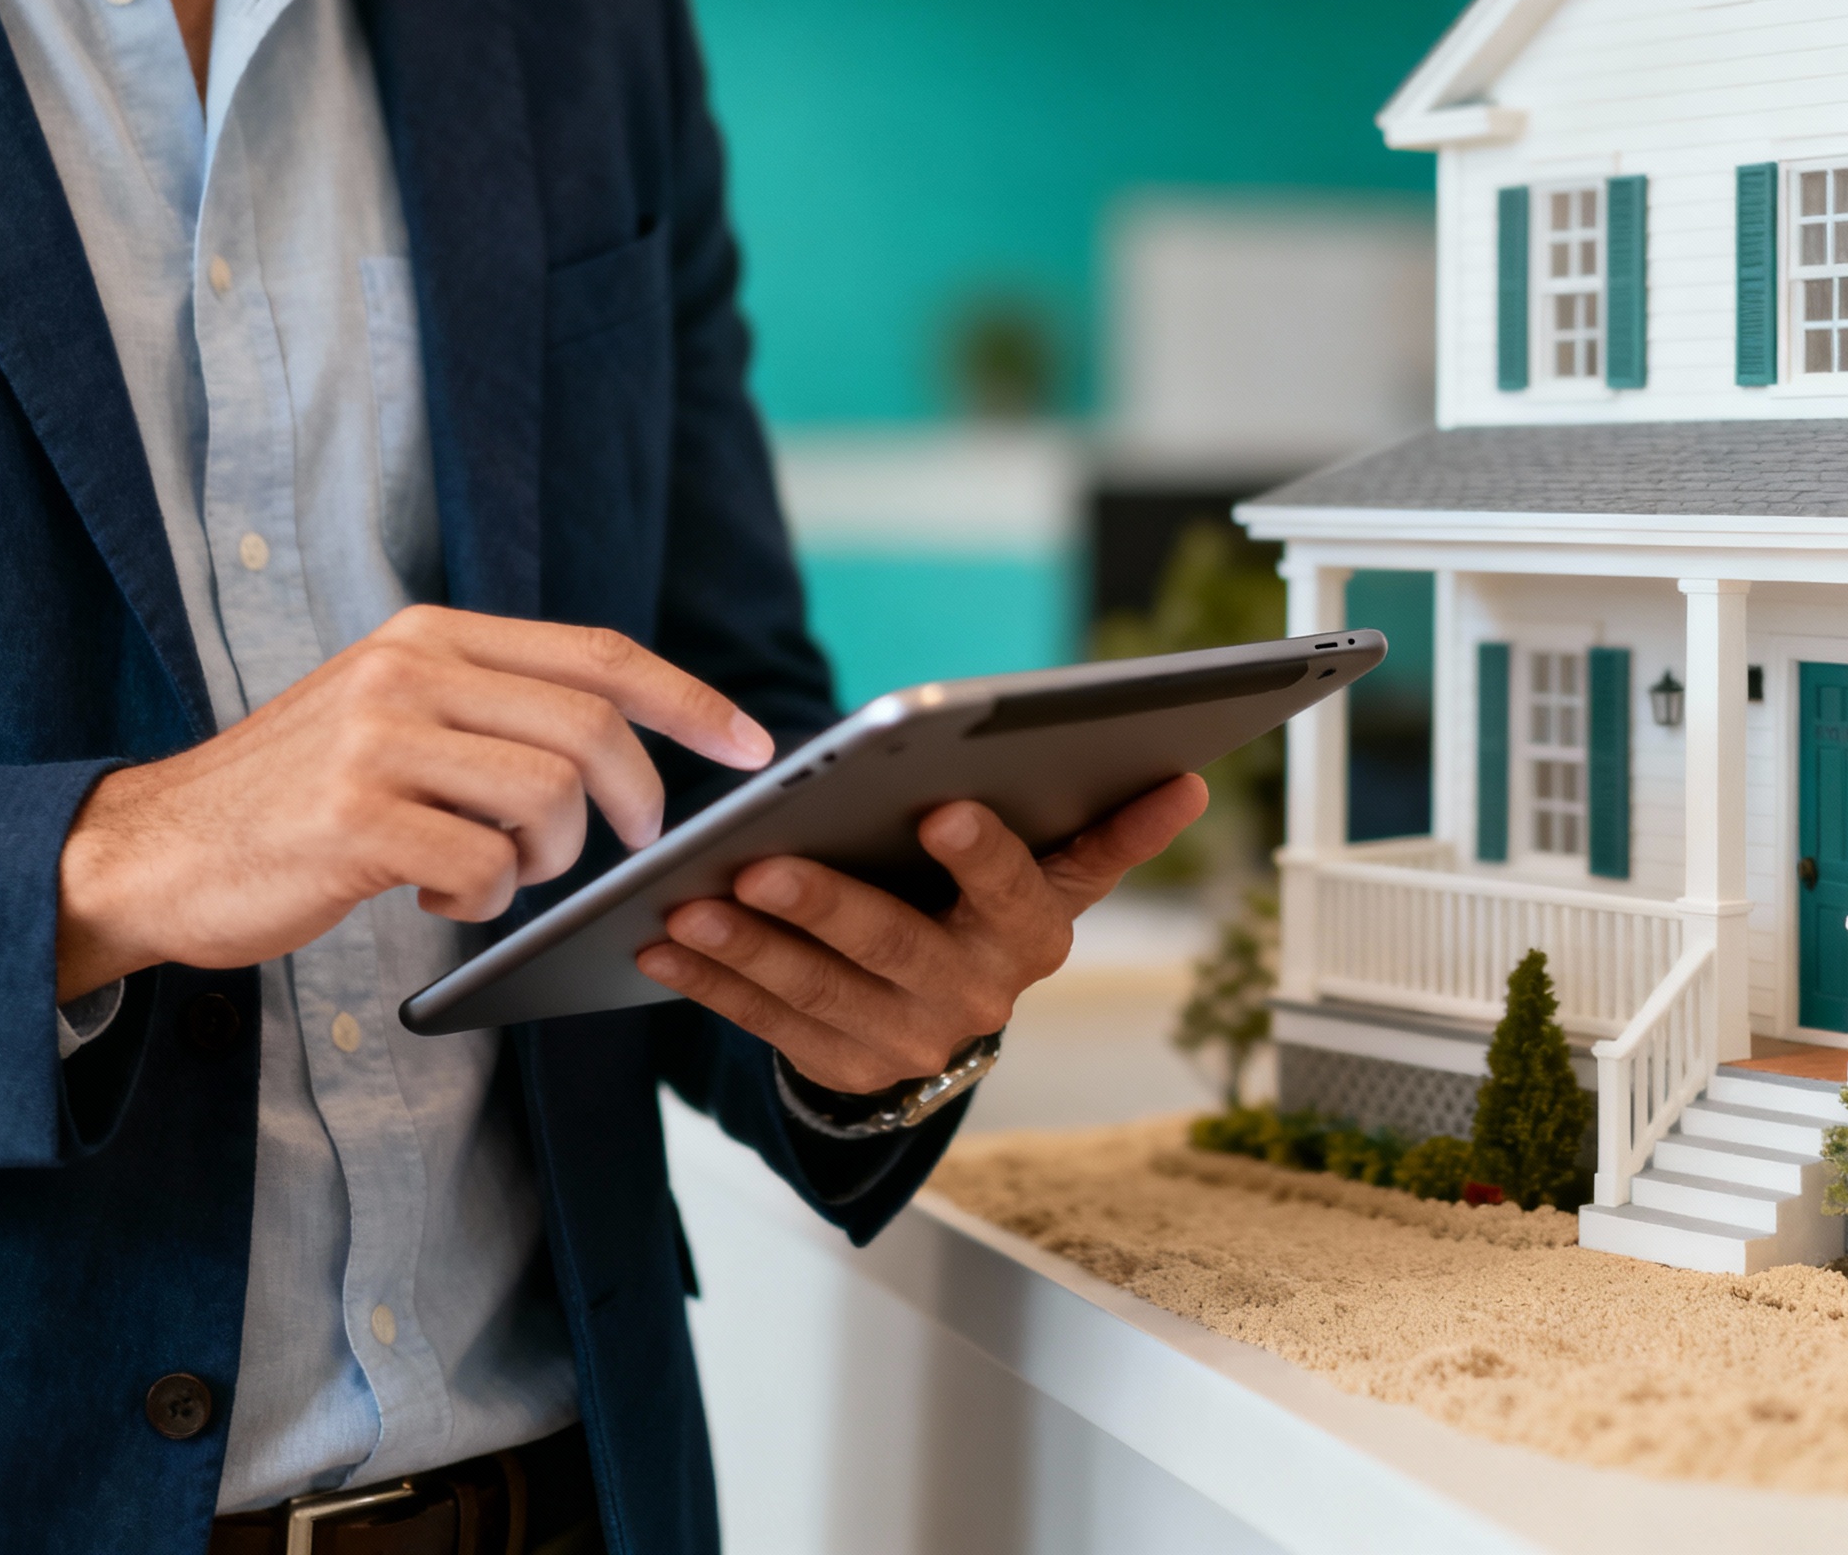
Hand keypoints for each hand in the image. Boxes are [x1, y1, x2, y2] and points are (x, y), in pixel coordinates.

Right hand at [55, 606, 772, 1001]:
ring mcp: (379, 740)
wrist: (152, 850)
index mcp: (433, 636)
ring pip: (550, 798)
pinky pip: (486, 866)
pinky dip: (485, 900)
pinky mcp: (354, 820)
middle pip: (593, 729)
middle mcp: (410, 671)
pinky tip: (439, 897)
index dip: (690, 698)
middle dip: (635, 801)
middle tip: (626, 845)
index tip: (752, 743)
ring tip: (496, 874)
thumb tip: (630, 744)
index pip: (599, 652)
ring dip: (548, 860)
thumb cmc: (298, 795)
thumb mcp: (394, 713)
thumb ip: (494, 706)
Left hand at [632, 772, 1209, 1093]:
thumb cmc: (991, 912)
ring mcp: (901, 1043)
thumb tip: (1187, 780)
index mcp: (1029, 935)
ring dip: (744, 952)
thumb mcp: (1055, 877)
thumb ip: (1108, 830)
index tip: (941, 808)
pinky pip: (762, 1026)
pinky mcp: (836, 1068)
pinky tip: (660, 944)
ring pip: (814, 992)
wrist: (950, 1023)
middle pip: (893, 947)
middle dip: (823, 908)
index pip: (1013, 889)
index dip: (980, 856)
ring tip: (686, 905)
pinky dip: (709, 987)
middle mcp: (972, 998)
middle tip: (761, 868)